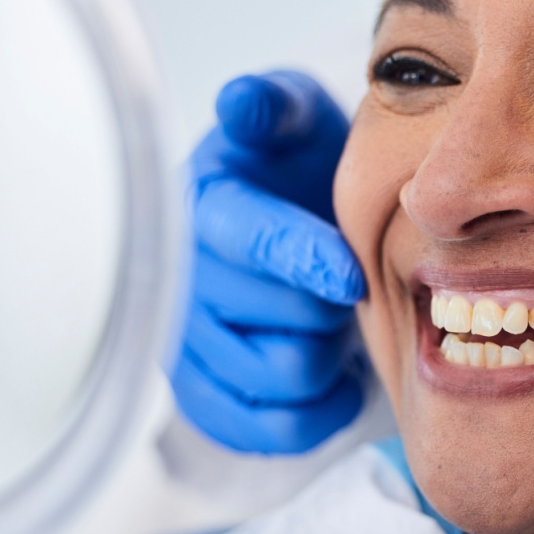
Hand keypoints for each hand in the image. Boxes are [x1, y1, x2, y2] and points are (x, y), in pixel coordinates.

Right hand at [169, 70, 366, 453]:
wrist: (287, 216)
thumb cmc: (294, 164)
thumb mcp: (291, 115)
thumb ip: (272, 106)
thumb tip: (242, 103)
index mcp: (203, 207)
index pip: (252, 242)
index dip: (305, 261)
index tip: (351, 277)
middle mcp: (182, 281)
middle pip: (282, 319)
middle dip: (333, 305)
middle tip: (349, 282)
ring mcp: (185, 347)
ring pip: (283, 377)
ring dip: (327, 353)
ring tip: (333, 320)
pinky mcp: (202, 398)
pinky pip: (268, 430)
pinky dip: (316, 410)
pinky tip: (334, 373)